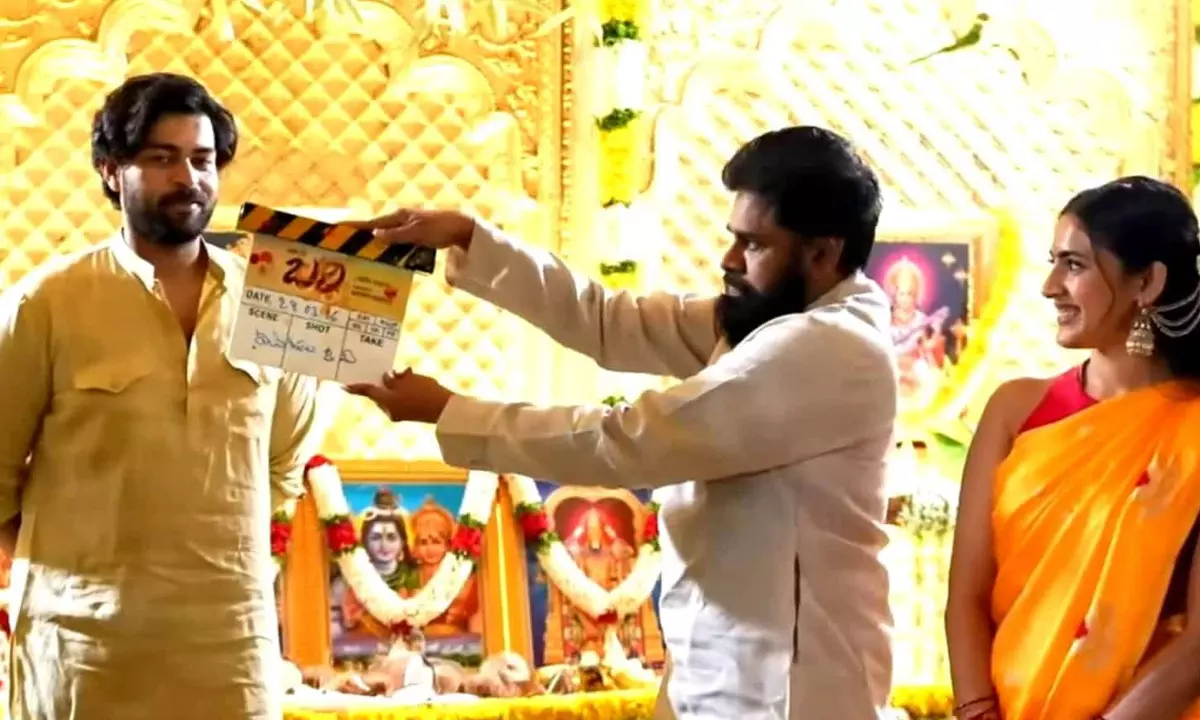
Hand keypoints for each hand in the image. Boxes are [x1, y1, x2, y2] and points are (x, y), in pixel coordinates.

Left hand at [344, 369, 457, 423]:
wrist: (445, 410)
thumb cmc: (424, 392)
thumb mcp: (407, 380)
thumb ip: (393, 378)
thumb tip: (387, 377)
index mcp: (385, 401)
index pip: (367, 390)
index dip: (355, 387)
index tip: (343, 386)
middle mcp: (389, 409)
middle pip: (380, 393)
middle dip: (383, 382)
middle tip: (388, 371)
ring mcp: (400, 413)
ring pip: (392, 396)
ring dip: (395, 385)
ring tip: (406, 373)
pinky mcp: (410, 413)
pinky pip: (401, 399)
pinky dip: (404, 390)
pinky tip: (414, 380)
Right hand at [348, 208, 475, 251]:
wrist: (462, 228)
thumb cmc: (440, 228)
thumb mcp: (417, 233)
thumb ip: (396, 235)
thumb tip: (374, 234)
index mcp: (398, 217)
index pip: (370, 223)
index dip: (353, 226)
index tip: (335, 228)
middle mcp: (400, 221)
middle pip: (375, 230)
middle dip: (359, 237)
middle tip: (341, 244)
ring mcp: (407, 228)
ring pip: (385, 238)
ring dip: (373, 246)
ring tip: (357, 254)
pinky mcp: (414, 236)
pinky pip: (396, 244)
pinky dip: (388, 250)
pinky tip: (383, 259)